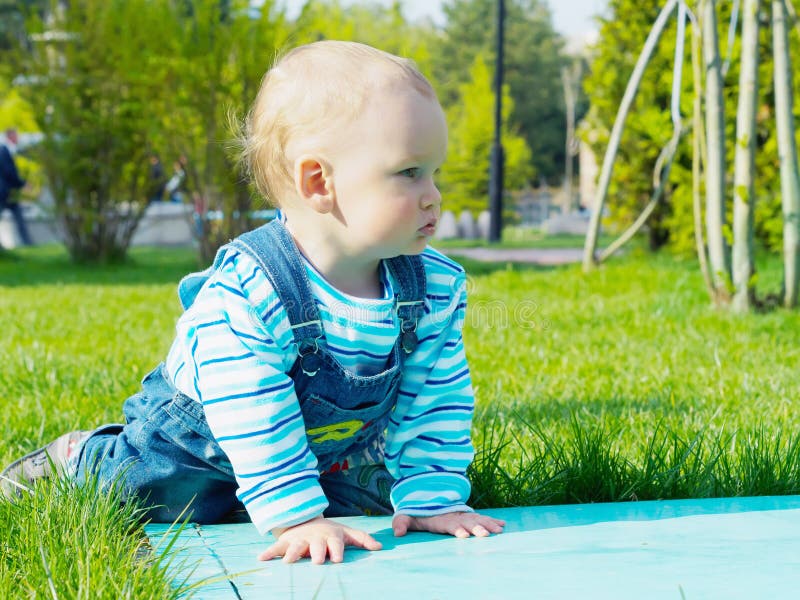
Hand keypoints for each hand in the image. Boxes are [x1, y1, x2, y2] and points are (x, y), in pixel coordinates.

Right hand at [258, 516, 381, 564]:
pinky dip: (268, 553)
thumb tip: (380, 547)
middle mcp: (315, 538)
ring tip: (288, 563)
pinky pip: (275, 548)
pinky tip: (261, 560)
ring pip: (295, 547)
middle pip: (316, 546)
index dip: (337, 550)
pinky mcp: (286, 543)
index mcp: (331, 536)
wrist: (306, 521)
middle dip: (316, 553)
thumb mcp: (347, 533)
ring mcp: (299, 540)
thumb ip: (363, 539)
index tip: (338, 559)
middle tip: (317, 560)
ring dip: (292, 554)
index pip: (336, 544)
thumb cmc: (330, 533)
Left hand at [392, 511, 504, 538]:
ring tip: (499, 530)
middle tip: (485, 534)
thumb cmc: (415, 510)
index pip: (448, 524)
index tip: (463, 533)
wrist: (425, 492)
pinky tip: (502, 524)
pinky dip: (491, 520)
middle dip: (475, 527)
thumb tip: (398, 533)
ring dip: (487, 524)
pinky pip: (480, 517)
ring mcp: (461, 514)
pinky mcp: (466, 515)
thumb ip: (401, 522)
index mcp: (439, 518)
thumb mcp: (406, 515)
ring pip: (476, 518)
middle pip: (465, 521)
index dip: (455, 528)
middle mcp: (452, 515)